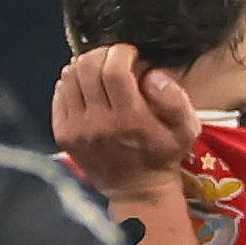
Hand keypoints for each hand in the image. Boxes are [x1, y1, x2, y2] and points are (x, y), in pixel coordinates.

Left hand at [51, 45, 201, 203]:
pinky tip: (86, 88)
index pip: (114, 69)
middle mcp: (99, 123)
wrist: (137, 191)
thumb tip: (152, 75)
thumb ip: (175, 99)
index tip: (130, 55)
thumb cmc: (162, 157)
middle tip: (113, 60)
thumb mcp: (186, 130)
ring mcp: (77, 129)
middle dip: (102, 54)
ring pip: (70, 77)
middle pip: (89, 68)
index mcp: (130, 119)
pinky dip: (71, 84)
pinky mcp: (64, 134)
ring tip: (99, 72)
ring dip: (85, 67)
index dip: (121, 52)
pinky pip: (59, 94)